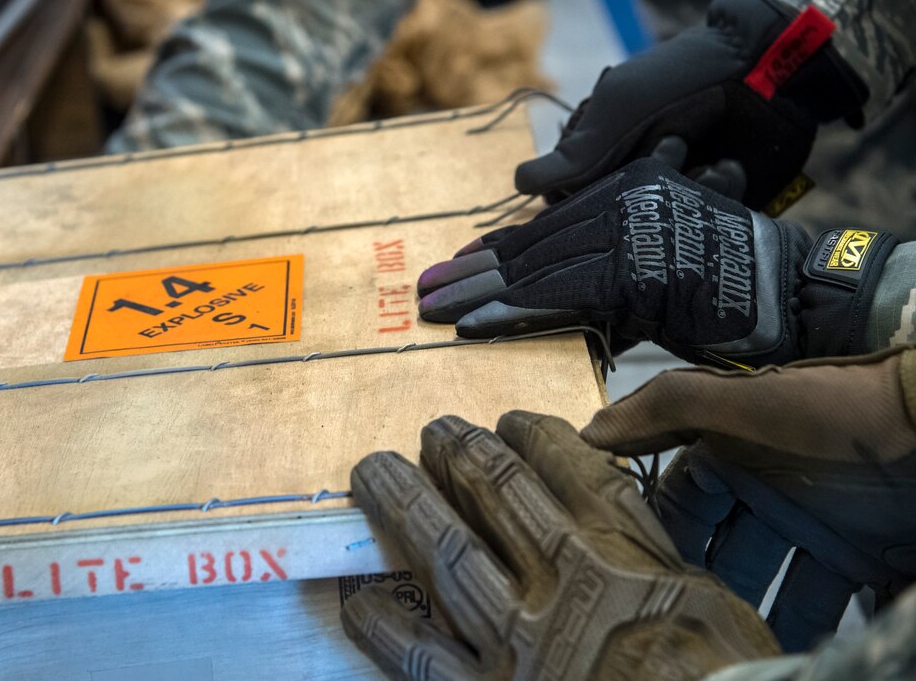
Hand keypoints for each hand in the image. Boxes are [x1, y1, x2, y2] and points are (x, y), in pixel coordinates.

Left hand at [342, 412, 778, 679]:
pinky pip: (419, 654)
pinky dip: (382, 623)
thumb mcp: (707, 599)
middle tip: (434, 429)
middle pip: (496, 494)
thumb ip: (649, 550)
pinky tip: (356, 595)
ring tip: (374, 470)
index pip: (564, 467)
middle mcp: (560, 580)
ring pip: (446, 552)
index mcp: (621, 551)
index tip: (508, 419)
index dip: (529, 435)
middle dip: (459, 454)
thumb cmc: (720, 675)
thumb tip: (608, 505)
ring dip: (406, 503)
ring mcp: (516, 639)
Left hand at [417, 157, 896, 367]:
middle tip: (424, 291)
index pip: (543, 228)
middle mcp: (615, 208)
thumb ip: (608, 254)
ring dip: (477, 296)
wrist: (787, 288)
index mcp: (620, 193)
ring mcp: (622, 241)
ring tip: (433, 313)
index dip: (494, 250)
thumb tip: (560, 284)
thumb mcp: (661, 244)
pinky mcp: (629, 281)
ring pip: (534, 273)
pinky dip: (510, 314)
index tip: (454, 265)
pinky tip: (471, 327)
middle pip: (529, 249)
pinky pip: (557, 301)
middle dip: (471, 274)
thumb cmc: (727, 274)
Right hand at [514, 0, 866, 212]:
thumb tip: (517, 183)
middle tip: (658, 155)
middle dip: (635, 198)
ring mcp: (676, 192)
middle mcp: (635, 178)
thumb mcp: (617, 108)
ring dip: (679, 194)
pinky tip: (726, 164)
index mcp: (604, 156)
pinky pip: (706, 223)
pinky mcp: (717, 205)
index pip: (573, 200)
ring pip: (660, 227)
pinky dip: (716, 193)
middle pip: (616, 219)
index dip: (581, 200)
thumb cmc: (678, 80)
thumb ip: (573, 155)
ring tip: (699, 156)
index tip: (592, 188)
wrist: (763, 68)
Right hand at [581, 347, 915, 651]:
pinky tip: (775, 646)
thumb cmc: (836, 410)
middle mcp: (766, 491)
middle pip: (716, 549)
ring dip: (745, 614)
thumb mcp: (741, 399)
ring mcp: (812, 528)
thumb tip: (589, 433)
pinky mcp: (857, 558)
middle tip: (671, 619)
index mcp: (732, 450)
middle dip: (694, 583)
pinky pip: (820, 603)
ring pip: (765, 584)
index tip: (628, 567)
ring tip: (720, 643)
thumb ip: (667, 408)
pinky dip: (799, 625)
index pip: (678, 497)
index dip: (654, 529)